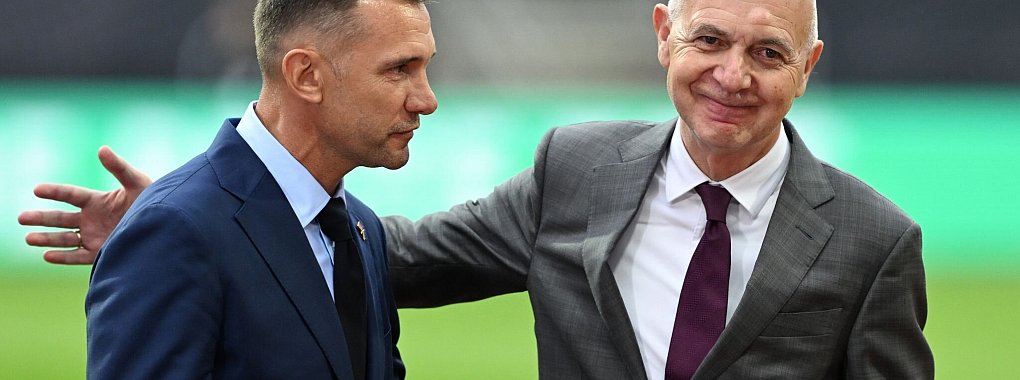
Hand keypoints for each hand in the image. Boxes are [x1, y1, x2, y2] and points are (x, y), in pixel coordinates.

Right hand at [18, 146, 152, 264]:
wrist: (167, 225)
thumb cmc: (154, 200)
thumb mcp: (137, 182)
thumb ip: (119, 167)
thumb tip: (102, 149)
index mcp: (98, 200)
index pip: (70, 195)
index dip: (54, 192)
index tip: (36, 189)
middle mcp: (92, 219)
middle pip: (61, 218)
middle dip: (41, 218)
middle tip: (21, 217)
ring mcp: (94, 236)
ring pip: (65, 238)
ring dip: (46, 238)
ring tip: (28, 238)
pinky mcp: (101, 252)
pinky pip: (78, 256)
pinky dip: (63, 257)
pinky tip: (46, 255)